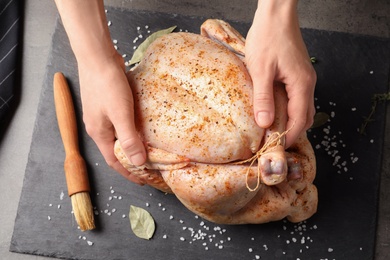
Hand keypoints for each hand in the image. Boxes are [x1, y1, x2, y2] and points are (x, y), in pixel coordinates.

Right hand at [78, 52, 145, 182]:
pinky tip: (142, 127)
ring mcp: (103, 115)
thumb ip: (128, 139)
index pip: (115, 161)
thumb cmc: (107, 84)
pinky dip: (131, 130)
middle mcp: (99, 127)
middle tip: (150, 168)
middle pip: (116, 151)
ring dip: (132, 145)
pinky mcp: (108, 103)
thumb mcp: (120, 114)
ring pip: (119, 136)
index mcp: (99, 133)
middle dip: (132, 161)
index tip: (144, 181)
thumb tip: (138, 163)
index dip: (129, 173)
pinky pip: (121, 123)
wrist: (97, 57)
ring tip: (149, 151)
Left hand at [245, 0, 315, 147]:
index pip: (299, 120)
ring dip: (290, 121)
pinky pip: (297, 98)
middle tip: (273, 142)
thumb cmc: (268, 37)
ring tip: (273, 130)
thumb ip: (264, 98)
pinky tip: (274, 110)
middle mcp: (307, 84)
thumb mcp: (261, 69)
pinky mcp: (298, 74)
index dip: (288, 136)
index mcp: (301, 84)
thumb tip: (265, 123)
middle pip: (304, 117)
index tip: (275, 148)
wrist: (276, 16)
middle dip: (291, 132)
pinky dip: (288, 109)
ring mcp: (304, 78)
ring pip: (302, 108)